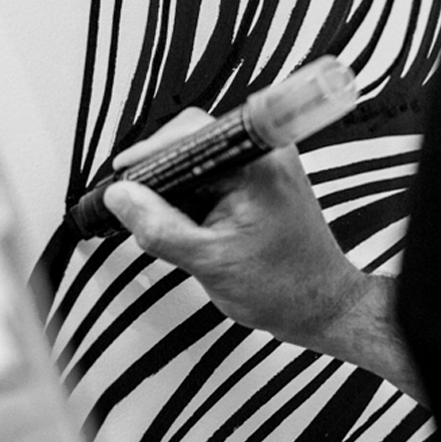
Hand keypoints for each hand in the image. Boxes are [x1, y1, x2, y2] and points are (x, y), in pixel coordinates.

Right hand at [102, 108, 368, 350]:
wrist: (320, 306)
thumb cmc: (282, 287)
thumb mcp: (207, 261)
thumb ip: (159, 227)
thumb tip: (120, 197)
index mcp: (256, 165)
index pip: (189, 135)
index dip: (150, 153)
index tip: (124, 175)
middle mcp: (264, 156)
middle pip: (191, 144)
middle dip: (161, 175)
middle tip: (138, 207)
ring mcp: (264, 167)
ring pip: (198, 162)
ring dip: (176, 190)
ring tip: (170, 225)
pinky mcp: (260, 183)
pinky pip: (213, 177)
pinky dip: (193, 198)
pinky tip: (190, 226)